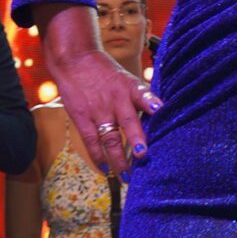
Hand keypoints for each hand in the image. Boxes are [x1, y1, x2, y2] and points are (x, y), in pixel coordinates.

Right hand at [43, 6, 157, 175]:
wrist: (75, 60)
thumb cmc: (106, 73)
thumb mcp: (126, 79)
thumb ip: (140, 98)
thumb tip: (158, 117)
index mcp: (130, 87)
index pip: (143, 94)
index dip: (152, 104)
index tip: (161, 112)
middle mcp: (115, 100)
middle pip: (128, 121)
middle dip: (137, 139)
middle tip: (144, 156)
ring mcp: (98, 110)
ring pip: (110, 138)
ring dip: (119, 158)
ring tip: (127, 176)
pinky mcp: (82, 117)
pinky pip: (91, 141)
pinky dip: (98, 156)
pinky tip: (106, 168)